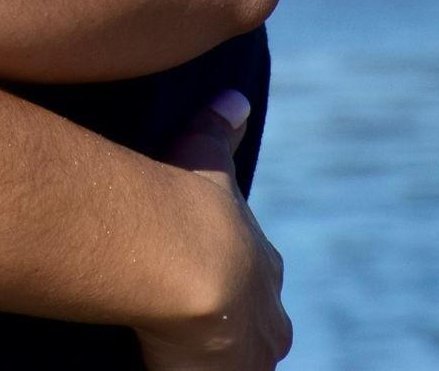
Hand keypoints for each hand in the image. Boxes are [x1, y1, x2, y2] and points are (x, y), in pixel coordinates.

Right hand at [135, 92, 290, 368]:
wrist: (186, 262)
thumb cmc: (188, 204)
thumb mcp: (206, 157)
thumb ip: (220, 128)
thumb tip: (236, 96)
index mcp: (266, 268)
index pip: (257, 274)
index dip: (232, 270)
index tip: (205, 267)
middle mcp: (270, 318)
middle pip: (258, 323)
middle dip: (234, 319)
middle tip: (193, 314)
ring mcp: (253, 356)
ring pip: (242, 357)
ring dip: (218, 351)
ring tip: (181, 343)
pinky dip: (195, 369)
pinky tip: (168, 360)